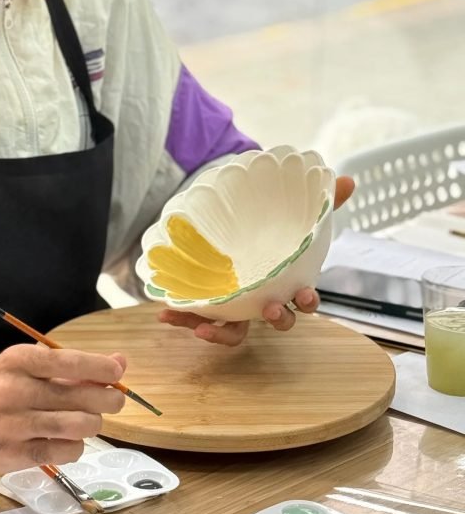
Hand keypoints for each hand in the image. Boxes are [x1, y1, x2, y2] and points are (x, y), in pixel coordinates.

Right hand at [0, 344, 126, 474]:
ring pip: (78, 425)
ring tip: (88, 420)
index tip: (117, 371)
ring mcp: (14, 425)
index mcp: (18, 361)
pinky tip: (68, 439)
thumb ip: (70, 366)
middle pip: (80, 396)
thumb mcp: (24, 366)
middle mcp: (14, 390)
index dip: (101, 368)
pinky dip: (76, 445)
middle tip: (114, 400)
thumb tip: (119, 362)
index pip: (69, 361)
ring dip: (93, 423)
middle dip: (109, 398)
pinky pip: (65, 451)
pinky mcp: (15, 455)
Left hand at [158, 175, 354, 346]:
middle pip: (277, 320)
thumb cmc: (274, 228)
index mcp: (289, 281)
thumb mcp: (297, 210)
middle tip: (268, 312)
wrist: (236, 226)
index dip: (308, 302)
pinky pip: (200, 316)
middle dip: (276, 320)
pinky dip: (184, 317)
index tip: (306, 296)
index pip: (305, 299)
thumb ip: (322, 199)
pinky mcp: (213, 304)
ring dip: (221, 334)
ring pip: (236, 330)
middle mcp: (265, 299)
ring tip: (203, 329)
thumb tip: (348, 179)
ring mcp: (238, 306)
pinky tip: (165, 313)